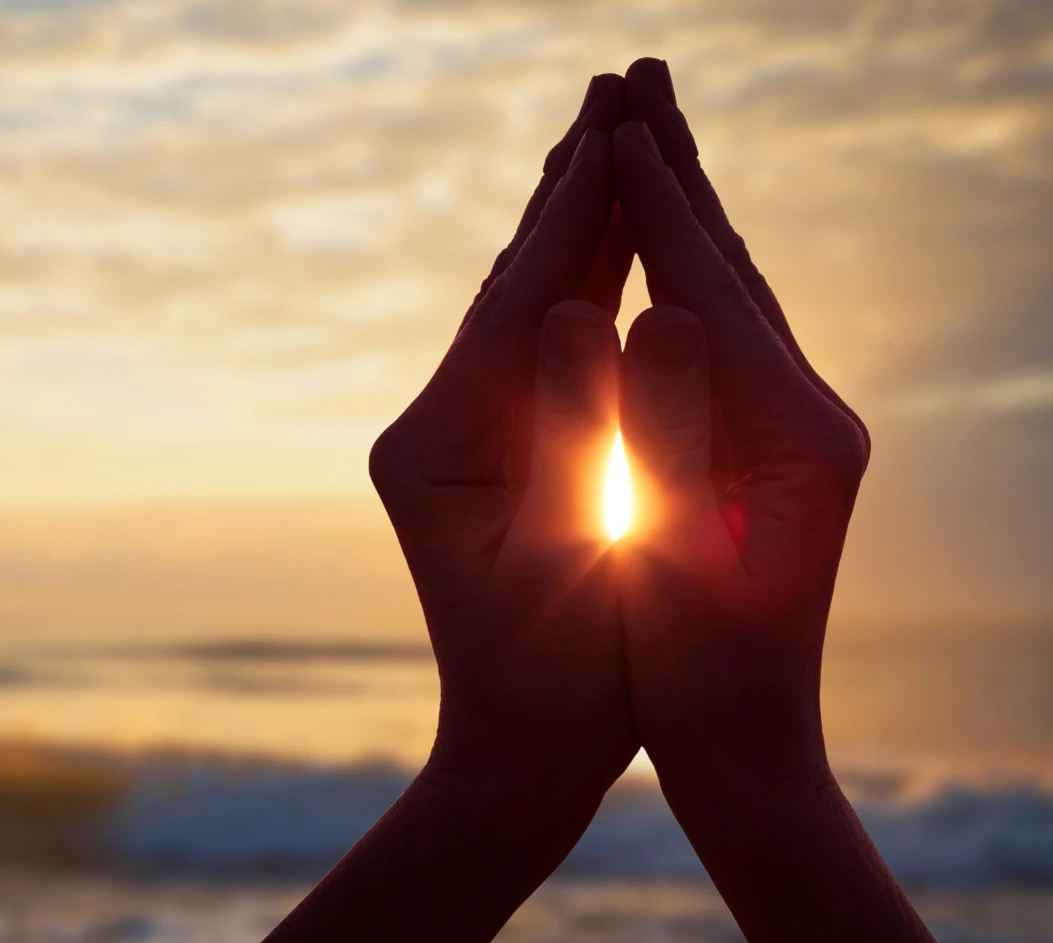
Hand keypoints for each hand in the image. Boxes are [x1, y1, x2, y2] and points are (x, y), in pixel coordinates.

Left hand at [128, 78, 647, 942]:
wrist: (520, 754)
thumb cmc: (556, 686)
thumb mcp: (571, 563)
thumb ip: (579, 438)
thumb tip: (584, 311)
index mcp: (435, 446)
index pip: (514, 302)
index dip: (574, 210)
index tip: (621, 117)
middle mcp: (432, 423)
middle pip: (513, 281)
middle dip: (571, 182)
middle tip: (619, 78)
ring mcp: (458, 432)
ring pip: (528, 302)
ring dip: (577, 215)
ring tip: (614, 125)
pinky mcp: (491, 446)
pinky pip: (545, 345)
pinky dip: (585, 280)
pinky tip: (616, 230)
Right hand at [607, 61, 868, 793]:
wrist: (750, 749)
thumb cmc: (699, 675)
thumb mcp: (675, 558)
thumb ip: (659, 434)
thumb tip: (640, 309)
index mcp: (798, 435)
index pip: (713, 291)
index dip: (657, 204)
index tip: (610, 123)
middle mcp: (814, 416)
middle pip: (733, 267)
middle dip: (682, 169)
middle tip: (640, 72)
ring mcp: (798, 430)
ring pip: (730, 293)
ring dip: (685, 208)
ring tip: (647, 131)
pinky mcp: (772, 449)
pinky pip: (720, 337)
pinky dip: (684, 274)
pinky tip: (662, 244)